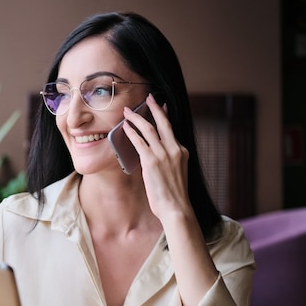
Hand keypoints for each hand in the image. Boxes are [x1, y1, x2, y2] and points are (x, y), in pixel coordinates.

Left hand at [122, 93, 190, 220]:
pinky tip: (124, 127)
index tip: (160, 106)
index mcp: (182, 152)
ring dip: (136, 117)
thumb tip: (156, 157)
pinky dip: (131, 132)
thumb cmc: (174, 197)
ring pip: (148, 128)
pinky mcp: (152, 161)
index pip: (171, 129)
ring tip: (128, 111)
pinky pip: (139, 141)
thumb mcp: (176, 174)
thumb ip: (168, 162)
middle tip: (148, 97)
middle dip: (154, 107)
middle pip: (163, 122)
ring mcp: (164, 154)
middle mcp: (174, 149)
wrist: (176, 208)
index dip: (164, 117)